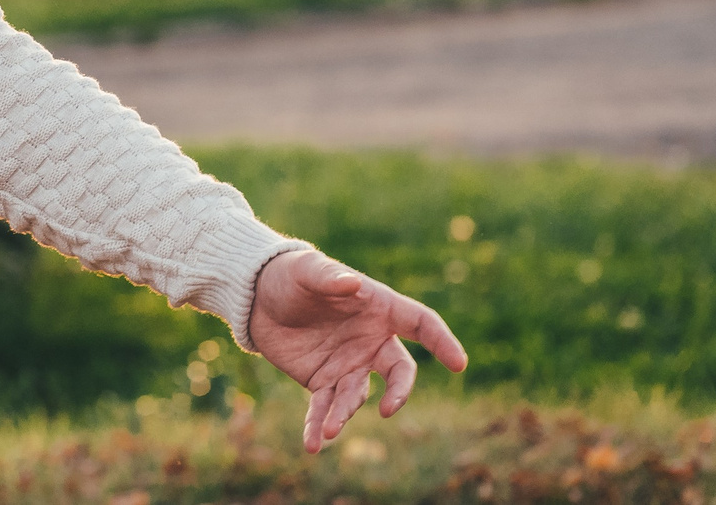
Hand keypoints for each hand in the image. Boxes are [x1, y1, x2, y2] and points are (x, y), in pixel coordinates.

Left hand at [248, 247, 467, 453]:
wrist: (257, 296)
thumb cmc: (290, 275)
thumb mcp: (306, 269)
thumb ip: (329, 277)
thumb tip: (354, 284)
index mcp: (378, 308)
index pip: (421, 324)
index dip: (442, 342)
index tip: (458, 363)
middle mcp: (371, 341)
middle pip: (399, 371)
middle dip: (399, 392)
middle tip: (388, 409)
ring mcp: (349, 365)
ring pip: (357, 396)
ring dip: (345, 414)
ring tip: (330, 431)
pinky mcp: (322, 381)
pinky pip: (325, 408)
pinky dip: (318, 426)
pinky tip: (312, 445)